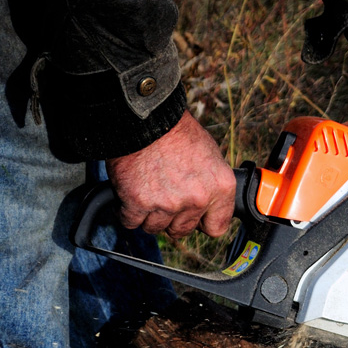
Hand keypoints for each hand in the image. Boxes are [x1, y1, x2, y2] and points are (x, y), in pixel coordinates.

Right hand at [106, 111, 235, 238]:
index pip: (217, 227)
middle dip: (172, 218)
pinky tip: (130, 195)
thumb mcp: (210, 155)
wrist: (145, 117)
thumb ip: (210, 185)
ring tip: (147, 190)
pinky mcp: (138, 203)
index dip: (202, 222)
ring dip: (149, 214)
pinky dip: (127, 211)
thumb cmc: (177, 131)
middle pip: (182, 230)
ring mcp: (167, 204)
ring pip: (155, 228)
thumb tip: (208, 204)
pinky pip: (130, 222)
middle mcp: (197, 199)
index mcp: (220, 188)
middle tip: (164, 197)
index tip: (194, 217)